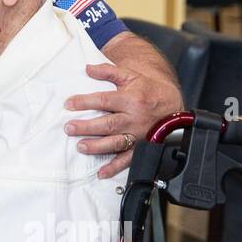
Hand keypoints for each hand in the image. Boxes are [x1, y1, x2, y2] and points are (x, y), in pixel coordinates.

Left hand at [63, 62, 183, 178]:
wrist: (172, 104)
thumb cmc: (148, 90)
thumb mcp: (131, 75)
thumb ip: (109, 71)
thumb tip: (88, 69)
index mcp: (131, 99)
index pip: (104, 100)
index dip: (85, 102)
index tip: (68, 104)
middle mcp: (134, 118)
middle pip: (107, 124)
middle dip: (86, 127)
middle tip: (69, 128)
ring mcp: (138, 135)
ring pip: (116, 143)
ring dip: (97, 146)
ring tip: (81, 146)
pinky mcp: (142, 147)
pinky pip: (128, 160)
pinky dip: (115, 167)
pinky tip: (101, 172)